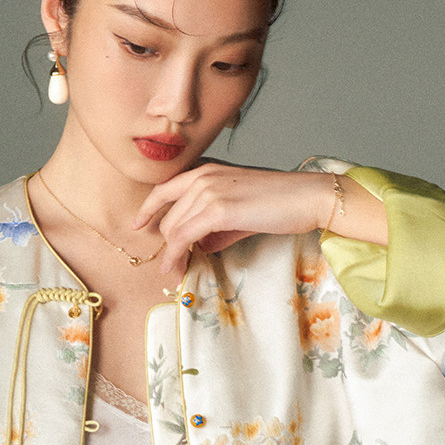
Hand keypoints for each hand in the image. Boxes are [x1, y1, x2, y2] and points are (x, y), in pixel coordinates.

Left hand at [133, 162, 334, 276]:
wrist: (305, 198)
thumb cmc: (278, 203)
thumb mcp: (239, 211)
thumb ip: (214, 226)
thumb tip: (197, 247)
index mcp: (206, 171)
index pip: (165, 188)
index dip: (148, 209)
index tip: (139, 224)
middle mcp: (203, 177)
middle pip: (168, 216)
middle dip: (165, 244)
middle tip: (170, 267)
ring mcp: (209, 191)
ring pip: (173, 229)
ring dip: (171, 256)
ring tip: (176, 273)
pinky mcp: (217, 210)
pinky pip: (184, 237)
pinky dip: (175, 255)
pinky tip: (175, 268)